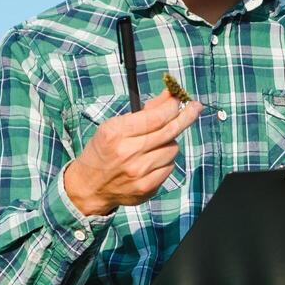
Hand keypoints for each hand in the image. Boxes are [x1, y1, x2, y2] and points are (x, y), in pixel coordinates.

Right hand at [64, 89, 203, 215]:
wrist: (89, 187)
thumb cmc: (103, 151)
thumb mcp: (114, 126)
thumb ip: (143, 113)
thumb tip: (170, 97)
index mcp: (116, 133)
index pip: (156, 117)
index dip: (172, 106)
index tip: (180, 99)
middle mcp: (128, 153)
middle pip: (169, 131)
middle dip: (186, 116)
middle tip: (195, 107)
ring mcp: (138, 172)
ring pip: (172, 149)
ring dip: (170, 142)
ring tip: (156, 143)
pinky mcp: (147, 187)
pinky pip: (169, 167)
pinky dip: (165, 160)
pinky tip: (153, 160)